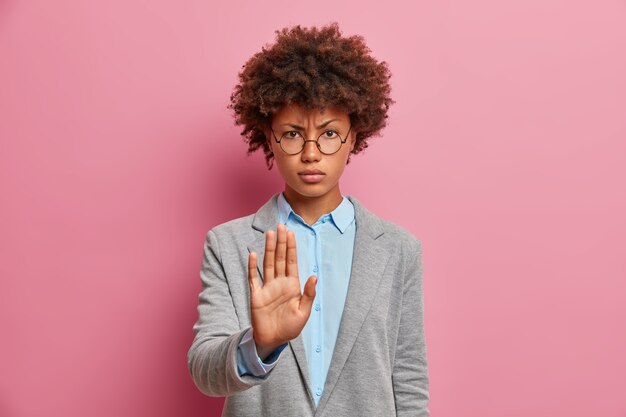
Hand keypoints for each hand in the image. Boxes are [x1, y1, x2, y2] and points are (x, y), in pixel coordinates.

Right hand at [247, 224, 316, 360]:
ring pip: (268, 264)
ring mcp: (267, 287)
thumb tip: (314, 276)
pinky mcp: (256, 295)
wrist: (273, 340)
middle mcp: (279, 283)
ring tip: (270, 234)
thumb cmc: (290, 327)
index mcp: (292, 285)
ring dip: (268, 249)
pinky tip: (253, 254)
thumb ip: (308, 294)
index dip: (291, 247)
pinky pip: (253, 278)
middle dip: (281, 242)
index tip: (291, 233)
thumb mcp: (304, 312)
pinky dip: (252, 266)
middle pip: (279, 258)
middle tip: (281, 226)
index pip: (291, 261)